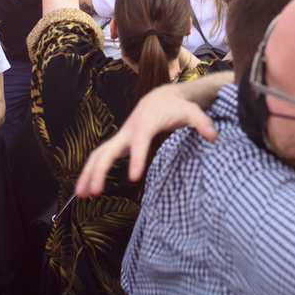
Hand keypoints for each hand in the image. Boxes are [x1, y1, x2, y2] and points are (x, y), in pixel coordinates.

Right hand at [75, 84, 219, 194]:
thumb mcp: (192, 112)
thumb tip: (214, 136)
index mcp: (145, 124)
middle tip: (95, 192)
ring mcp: (121, 137)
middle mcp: (128, 131)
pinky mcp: (118, 143)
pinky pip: (100, 157)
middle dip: (100, 170)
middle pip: (108, 150)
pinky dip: (90, 171)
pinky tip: (86, 189)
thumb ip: (203, 122)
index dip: (136, 158)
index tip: (133, 177)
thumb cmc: (177, 107)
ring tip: (80, 195)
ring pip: (98, 154)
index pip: (138, 142)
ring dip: (88, 173)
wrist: (159, 98)